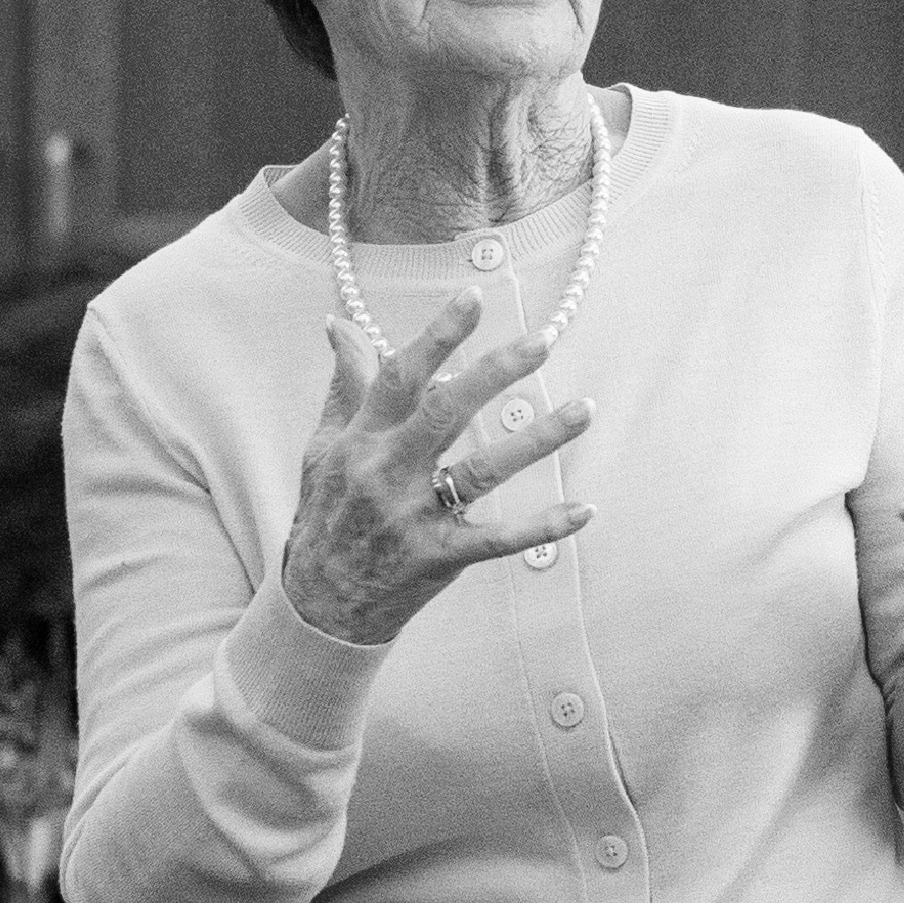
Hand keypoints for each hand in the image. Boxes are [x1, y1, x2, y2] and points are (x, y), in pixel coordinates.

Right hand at [281, 290, 596, 646]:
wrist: (319, 604)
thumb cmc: (327, 514)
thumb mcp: (324, 448)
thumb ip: (345, 385)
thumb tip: (340, 323)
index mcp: (361, 440)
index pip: (400, 376)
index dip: (438, 336)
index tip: (473, 298)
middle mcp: (387, 472)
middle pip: (446, 411)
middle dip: (495, 372)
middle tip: (542, 340)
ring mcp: (415, 517)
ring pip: (483, 471)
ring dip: (537, 439)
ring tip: (584, 409)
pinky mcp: (440, 557)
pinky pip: (499, 539)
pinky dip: (543, 527)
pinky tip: (584, 510)